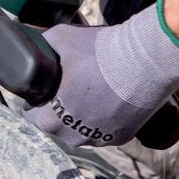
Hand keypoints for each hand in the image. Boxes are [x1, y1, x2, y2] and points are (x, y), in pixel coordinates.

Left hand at [23, 0, 178, 146]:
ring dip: (82, 114)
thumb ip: (40, 44)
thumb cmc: (99, 52)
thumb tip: (34, 43)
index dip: (38, 97)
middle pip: (56, 123)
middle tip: (72, 84)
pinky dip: (105, 118)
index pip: (32, 113)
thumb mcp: (59, 38)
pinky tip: (110, 98)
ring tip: (93, 90)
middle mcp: (70, 137)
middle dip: (59, 107)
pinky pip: (104, 130)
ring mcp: (96, 140)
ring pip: (80, 128)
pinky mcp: (120, 139)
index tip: (49, 85)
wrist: (146, 60)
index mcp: (47, 120)